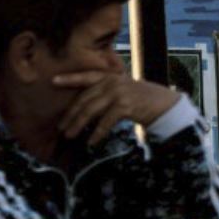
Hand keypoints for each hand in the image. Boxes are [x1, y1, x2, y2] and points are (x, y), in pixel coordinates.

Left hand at [51, 72, 177, 144]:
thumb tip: (84, 110)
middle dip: (70, 114)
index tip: (53, 80)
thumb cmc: (141, 100)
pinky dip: (97, 133)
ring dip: (78, 124)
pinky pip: (105, 121)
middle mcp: (112, 82)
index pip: (86, 77)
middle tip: (60, 127)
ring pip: (91, 110)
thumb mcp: (123, 90)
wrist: (164, 104)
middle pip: (84, 99)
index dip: (69, 78)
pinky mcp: (125, 105)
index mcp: (110, 77)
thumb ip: (105, 93)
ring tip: (69, 135)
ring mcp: (119, 92)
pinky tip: (91, 142)